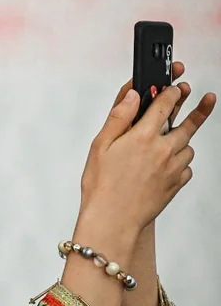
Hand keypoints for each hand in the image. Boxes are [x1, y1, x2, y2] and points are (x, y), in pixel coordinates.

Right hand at [78, 63, 215, 239]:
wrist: (113, 219)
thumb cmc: (101, 185)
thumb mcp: (100, 146)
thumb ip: (119, 117)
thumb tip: (133, 95)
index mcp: (142, 136)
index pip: (164, 105)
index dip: (172, 92)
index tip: (176, 86)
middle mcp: (163, 149)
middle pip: (187, 124)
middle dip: (196, 110)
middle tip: (206, 99)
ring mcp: (173, 167)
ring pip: (187, 147)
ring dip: (181, 141)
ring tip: (169, 143)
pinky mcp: (176, 184)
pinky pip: (186, 168)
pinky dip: (179, 164)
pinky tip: (163, 167)